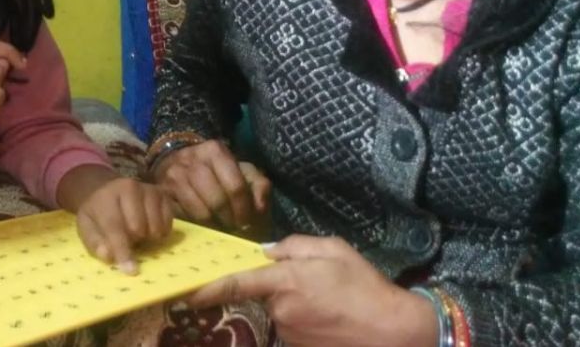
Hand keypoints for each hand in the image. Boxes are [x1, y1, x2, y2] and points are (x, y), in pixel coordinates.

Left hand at [63, 167, 174, 274]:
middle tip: (129, 239)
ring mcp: (148, 189)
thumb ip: (95, 242)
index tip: (130, 270)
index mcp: (106, 197)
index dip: (122, 250)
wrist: (110, 192)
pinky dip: (162, 231)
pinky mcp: (163, 194)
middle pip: (138, 226)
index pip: (115, 226)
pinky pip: (169, 220)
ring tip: (139, 233)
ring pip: (155, 225)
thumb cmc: (98, 214)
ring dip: (149, 236)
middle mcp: (129, 187)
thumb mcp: (87, 226)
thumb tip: (109, 255)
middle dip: (134, 240)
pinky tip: (151, 229)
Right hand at [152, 139, 270, 229]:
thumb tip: (260, 207)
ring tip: (220, 227)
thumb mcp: (242, 171)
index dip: (244, 209)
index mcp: (215, 151)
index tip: (247, 223)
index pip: (235, 187)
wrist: (178, 162)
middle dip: (229, 219)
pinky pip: (183, 217)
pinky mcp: (162, 193)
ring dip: (214, 225)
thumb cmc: (217, 171)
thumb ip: (259, 185)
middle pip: (217, 200)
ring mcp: (174, 176)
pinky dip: (195, 225)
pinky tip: (203, 225)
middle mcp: (192, 160)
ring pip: (199, 212)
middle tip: (234, 228)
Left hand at [188, 235, 437, 346]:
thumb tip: (267, 252)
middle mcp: (281, 310)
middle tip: (317, 283)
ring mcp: (289, 332)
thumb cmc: (365, 286)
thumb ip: (295, 246)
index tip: (187, 293)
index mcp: (286, 281)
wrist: (392, 331)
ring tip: (331, 300)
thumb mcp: (333, 250)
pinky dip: (307, 319)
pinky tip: (332, 316)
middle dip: (282, 286)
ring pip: (281, 310)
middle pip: (266, 293)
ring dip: (296, 303)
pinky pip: (294, 326)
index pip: (237, 283)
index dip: (209, 289)